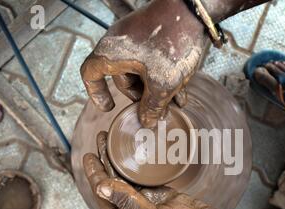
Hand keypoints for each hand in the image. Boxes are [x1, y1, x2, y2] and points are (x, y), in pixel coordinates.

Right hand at [80, 0, 206, 127]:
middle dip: (140, 97)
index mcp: (111, 53)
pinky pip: (152, 61)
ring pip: (140, 71)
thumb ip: (153, 106)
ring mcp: (135, 38)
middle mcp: (119, 43)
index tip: (108, 106)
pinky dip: (162, 77)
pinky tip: (181, 91)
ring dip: (156, 90)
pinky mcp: (152, 35)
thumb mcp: (163, 83)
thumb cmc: (172, 41)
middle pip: (121, 78)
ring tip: (174, 103)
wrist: (194, 9)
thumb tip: (147, 122)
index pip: (90, 74)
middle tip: (157, 111)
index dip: (96, 93)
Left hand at [83, 131, 231, 208]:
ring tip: (113, 141)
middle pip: (113, 185)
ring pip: (127, 180)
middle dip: (104, 162)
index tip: (89, 155)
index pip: (104, 196)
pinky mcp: (163, 197)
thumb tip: (100, 187)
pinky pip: (145, 179)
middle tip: (100, 138)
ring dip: (119, 161)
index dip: (95, 175)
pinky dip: (138, 165)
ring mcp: (149, 204)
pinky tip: (135, 153)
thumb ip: (128, 204)